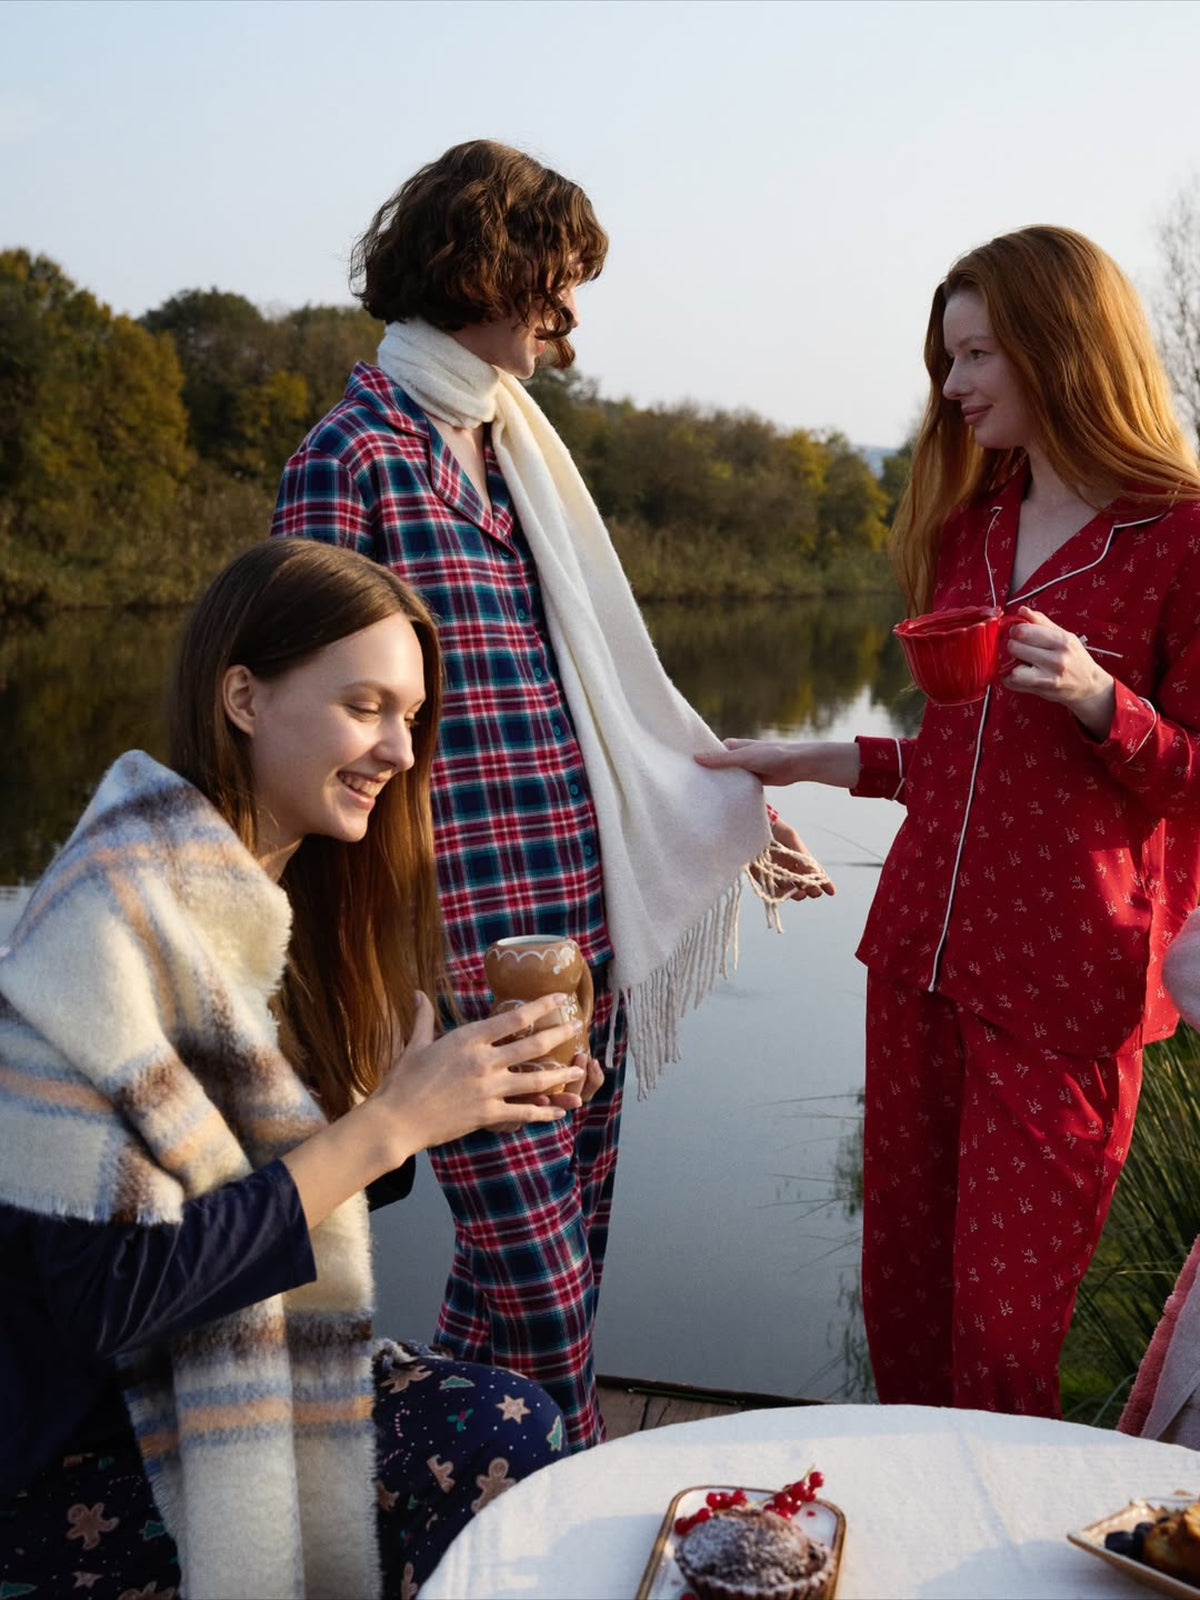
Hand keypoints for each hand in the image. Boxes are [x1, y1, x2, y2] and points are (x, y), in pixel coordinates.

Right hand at [374, 992, 584, 1150]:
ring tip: (577, 1069)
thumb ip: (423, 1017)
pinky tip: (559, 1111)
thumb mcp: (414, 1044)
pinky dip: (544, 1111)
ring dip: (560, 1074)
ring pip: (535, 1080)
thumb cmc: (402, 1081)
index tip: (559, 998)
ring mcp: (488, 1090)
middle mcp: (483, 1062)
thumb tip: (418, 993)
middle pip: (532, 1046)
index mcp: (467, 1039)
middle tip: (577, 1027)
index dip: (541, 1007)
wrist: (395, 1121)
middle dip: (559, 1034)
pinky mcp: (487, 1115)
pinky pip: (524, 1112)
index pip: (513, 1019)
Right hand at [695, 738, 860, 788]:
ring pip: (725, 779)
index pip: (708, 753)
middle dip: (705, 776)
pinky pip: (736, 788)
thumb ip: (721, 759)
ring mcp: (743, 770)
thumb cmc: (772, 755)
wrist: (798, 766)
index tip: (681, 769)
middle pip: (715, 767)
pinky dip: (730, 793)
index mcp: (731, 746)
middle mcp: (735, 757)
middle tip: (686, 788)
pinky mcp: (751, 781)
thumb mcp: (744, 757)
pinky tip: (719, 803)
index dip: (697, 760)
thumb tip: (695, 758)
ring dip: (718, 787)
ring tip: (698, 798)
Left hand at [753, 815, 834, 898]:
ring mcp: (776, 873)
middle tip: (815, 892)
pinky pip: (773, 890)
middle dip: (811, 889)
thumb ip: (802, 854)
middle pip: (803, 883)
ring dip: (797, 893)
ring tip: (801, 893)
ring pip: (790, 889)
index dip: (823, 882)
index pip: (814, 872)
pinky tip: (787, 892)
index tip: (831, 892)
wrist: (752, 824)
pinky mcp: (762, 877)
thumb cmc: (774, 827)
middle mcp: (788, 867)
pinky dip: (781, 894)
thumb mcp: (791, 838)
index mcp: (798, 857)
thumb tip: (815, 872)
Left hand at [1001, 606, 1115, 737]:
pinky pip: (1013, 683)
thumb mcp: (1064, 635)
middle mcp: (1057, 659)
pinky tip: (1020, 674)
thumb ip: (1041, 622)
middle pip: (1015, 647)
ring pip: (1013, 669)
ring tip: (1020, 662)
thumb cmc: (1074, 657)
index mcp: (1062, 640)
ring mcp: (1049, 677)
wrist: (1089, 685)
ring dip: (1011, 664)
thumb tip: (1022, 610)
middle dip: (1013, 646)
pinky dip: (1011, 678)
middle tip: (1020, 648)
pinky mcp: (1041, 691)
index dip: (1016, 630)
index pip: (1024, 631)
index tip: (1019, 633)